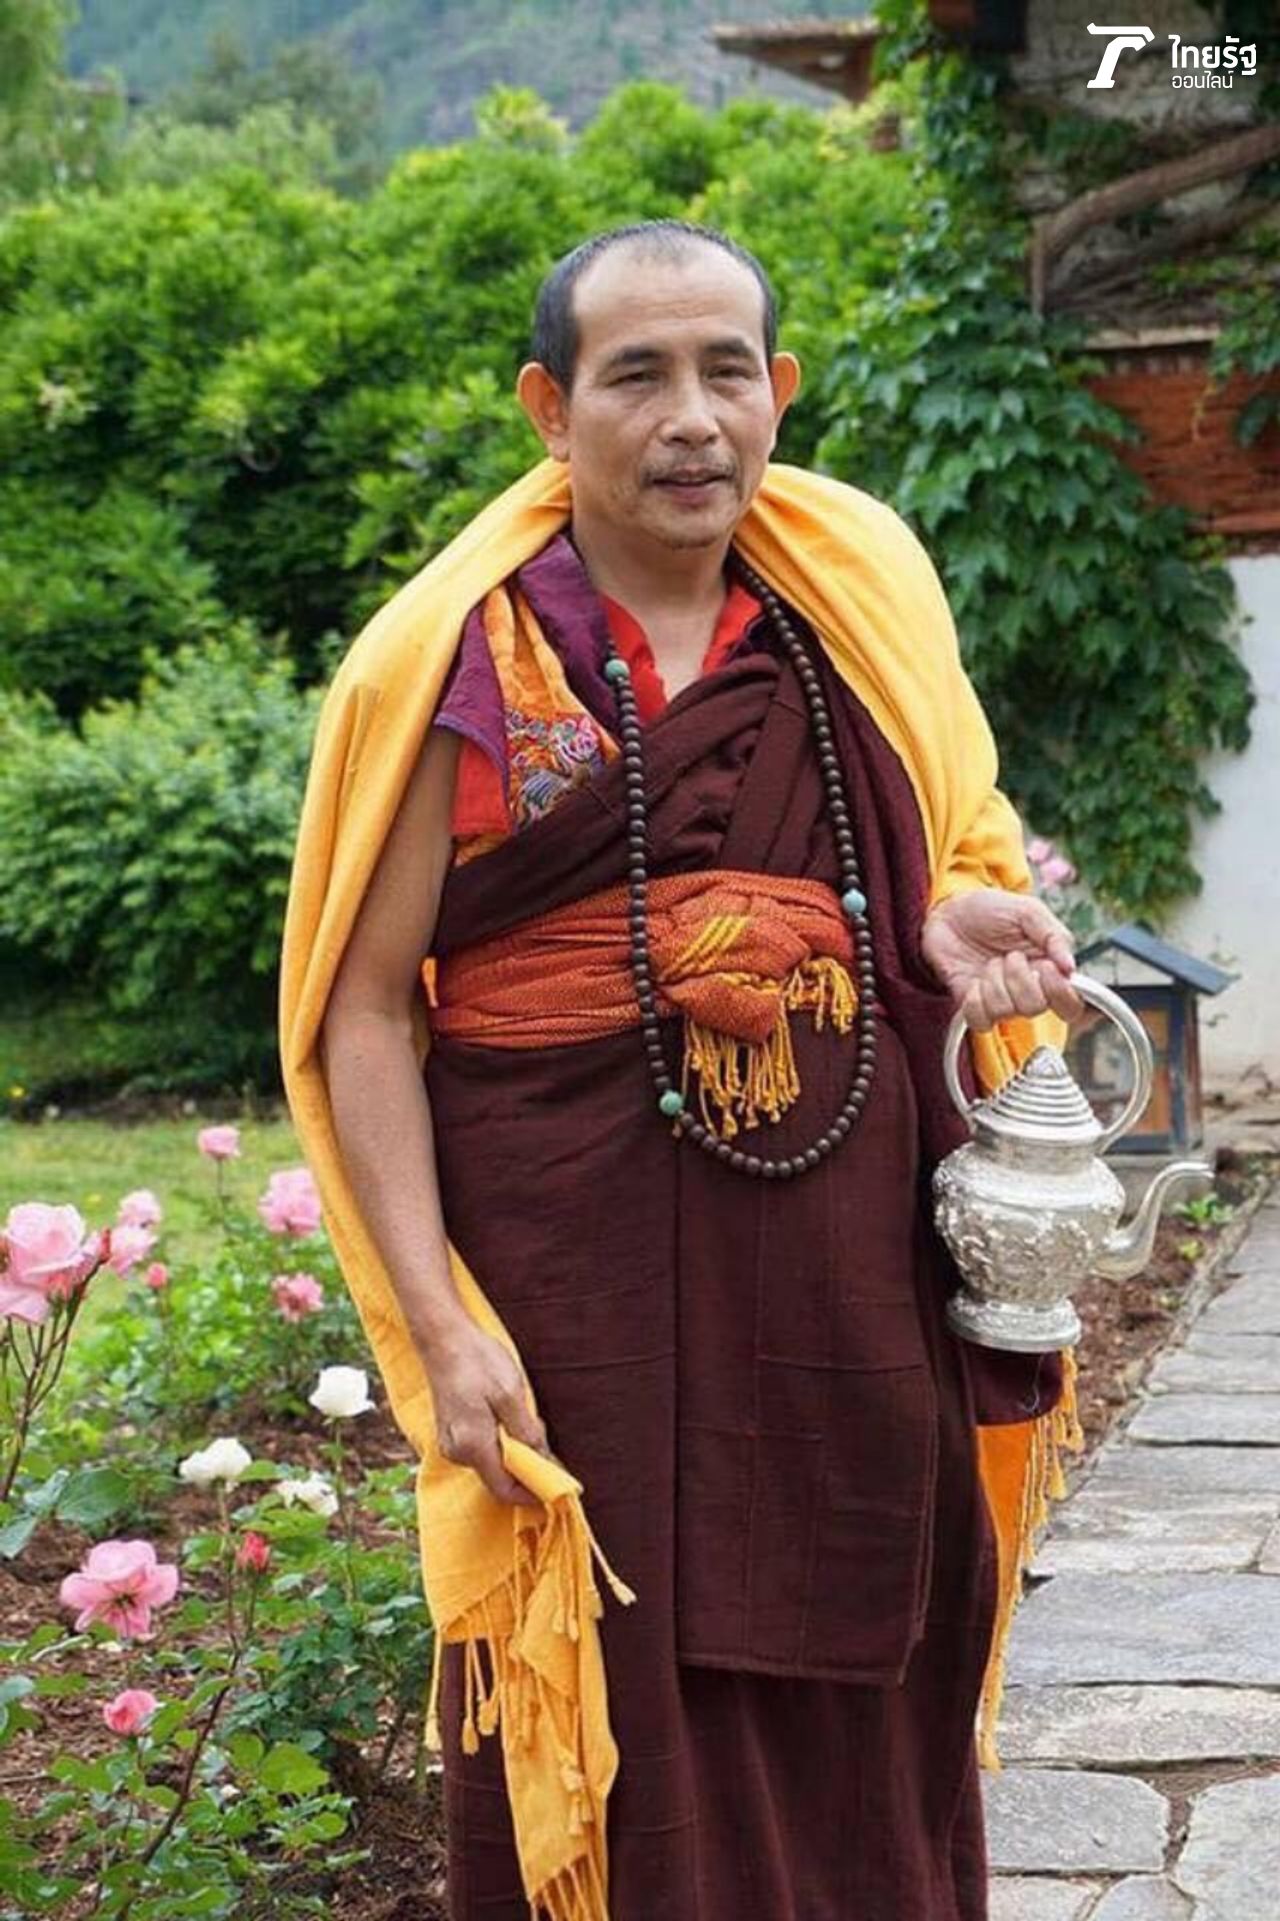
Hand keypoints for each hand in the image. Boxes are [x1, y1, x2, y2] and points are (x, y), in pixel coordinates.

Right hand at [422, 1322, 553, 1506]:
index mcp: (472, 1446)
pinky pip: (481, 1449)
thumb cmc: (477, 1361)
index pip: (505, 1490)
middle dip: (526, 1467)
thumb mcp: (511, 1395)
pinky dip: (500, 1441)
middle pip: (499, 1478)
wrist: (444, 1338)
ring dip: (514, 1451)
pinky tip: (507, 1415)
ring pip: (491, 1462)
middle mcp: (457, 1452)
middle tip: (545, 1441)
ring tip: (524, 1418)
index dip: (532, 1492)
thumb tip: (545, 1462)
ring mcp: (451, 1444)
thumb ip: (527, 1433)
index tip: (555, 1486)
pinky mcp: (451, 1433)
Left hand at [920, 887, 1083, 1031]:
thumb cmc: (992, 909)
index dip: (1061, 993)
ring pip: (1006, 1011)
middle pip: (1035, 1008)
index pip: (1072, 1004)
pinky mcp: (972, 1006)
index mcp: (1050, 970)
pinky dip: (975, 1000)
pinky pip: (980, 1021)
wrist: (950, 910)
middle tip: (1010, 956)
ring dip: (994, 981)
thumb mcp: (1028, 912)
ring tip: (990, 962)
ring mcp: (1000, 1000)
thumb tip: (1071, 969)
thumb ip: (1055, 936)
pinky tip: (974, 982)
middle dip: (1019, 978)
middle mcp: (1028, 990)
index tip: (1047, 968)